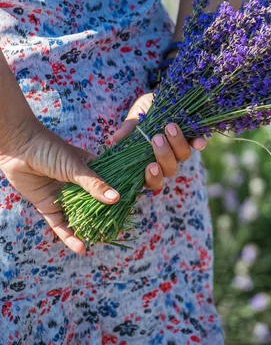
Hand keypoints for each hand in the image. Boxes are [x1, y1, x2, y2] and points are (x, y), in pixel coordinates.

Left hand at [0, 117, 120, 255]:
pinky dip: (69, 236)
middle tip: (116, 232)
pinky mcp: (47, 206)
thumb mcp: (75, 166)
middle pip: (93, 204)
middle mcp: (77, 184)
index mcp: (88, 169)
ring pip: (77, 216)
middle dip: (104, 218)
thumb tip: (116, 198)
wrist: (18, 147)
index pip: (107, 185)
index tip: (129, 211)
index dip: (117, 197)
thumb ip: (94, 184)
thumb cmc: (50, 149)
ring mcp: (63, 195)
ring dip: (87, 229)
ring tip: (100, 243)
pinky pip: (59, 224)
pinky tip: (80, 247)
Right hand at [112, 92, 206, 191]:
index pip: (152, 180)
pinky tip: (199, 140)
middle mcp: (167, 158)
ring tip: (169, 127)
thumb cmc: (144, 111)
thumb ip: (129, 127)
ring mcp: (180, 148)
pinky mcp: (193, 136)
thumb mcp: (135, 116)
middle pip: (169, 169)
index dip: (153, 178)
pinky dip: (199, 143)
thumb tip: (116, 138)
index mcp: (149, 160)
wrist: (161, 95)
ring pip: (183, 156)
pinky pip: (198, 143)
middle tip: (156, 138)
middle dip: (164, 155)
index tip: (150, 166)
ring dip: (177, 144)